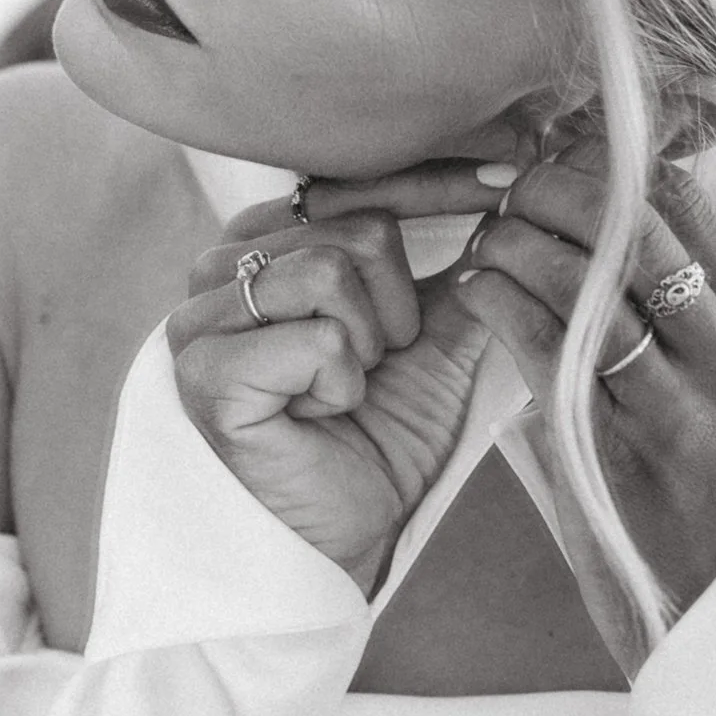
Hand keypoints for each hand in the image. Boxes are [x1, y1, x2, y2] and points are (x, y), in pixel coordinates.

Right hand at [165, 163, 516, 593]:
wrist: (340, 538)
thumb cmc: (374, 440)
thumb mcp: (434, 342)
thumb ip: (458, 268)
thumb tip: (513, 199)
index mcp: (268, 241)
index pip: (355, 182)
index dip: (434, 182)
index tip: (506, 177)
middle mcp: (222, 266)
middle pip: (358, 228)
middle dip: (399, 309)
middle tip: (377, 366)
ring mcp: (202, 315)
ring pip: (332, 271)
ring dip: (368, 347)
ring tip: (343, 389)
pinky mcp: (203, 369)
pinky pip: (318, 337)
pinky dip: (341, 385)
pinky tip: (315, 414)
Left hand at [456, 140, 715, 669]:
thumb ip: (702, 305)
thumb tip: (623, 202)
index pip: (688, 200)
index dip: (611, 162)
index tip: (562, 159)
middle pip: (632, 227)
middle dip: (556, 191)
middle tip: (513, 190)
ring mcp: (679, 413)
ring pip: (583, 283)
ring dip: (517, 243)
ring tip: (489, 240)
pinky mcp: (612, 460)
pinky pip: (543, 351)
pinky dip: (499, 304)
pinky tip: (477, 290)